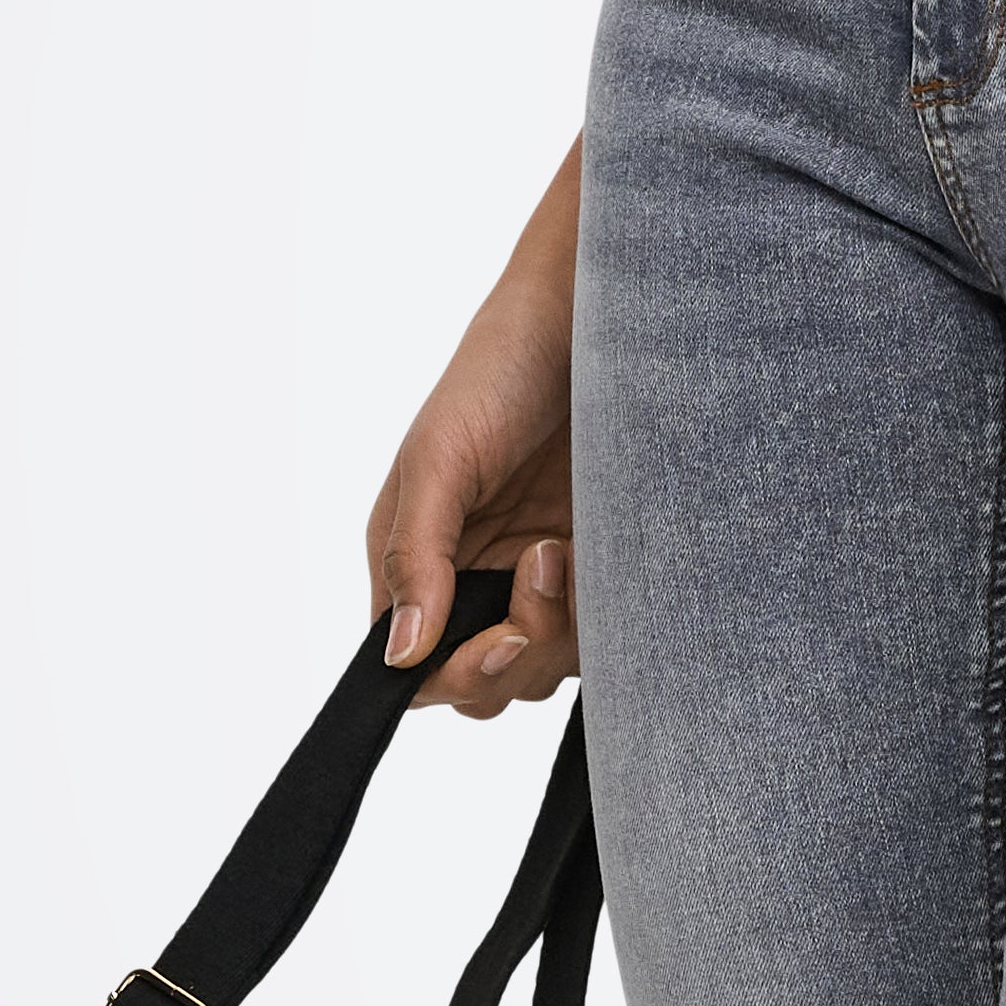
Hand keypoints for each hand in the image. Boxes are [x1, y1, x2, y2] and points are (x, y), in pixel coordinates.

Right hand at [366, 142, 582, 711]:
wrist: (596, 319)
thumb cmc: (500, 370)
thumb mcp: (441, 455)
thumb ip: (415, 556)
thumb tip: (398, 652)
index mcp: (420, 561)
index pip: (417, 670)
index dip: (457, 675)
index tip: (504, 640)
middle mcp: (474, 581)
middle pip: (484, 685)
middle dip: (516, 652)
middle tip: (546, 567)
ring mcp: (537, 581)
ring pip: (544, 670)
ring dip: (563, 627)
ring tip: (569, 545)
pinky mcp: (598, 571)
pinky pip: (601, 637)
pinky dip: (608, 617)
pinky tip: (603, 551)